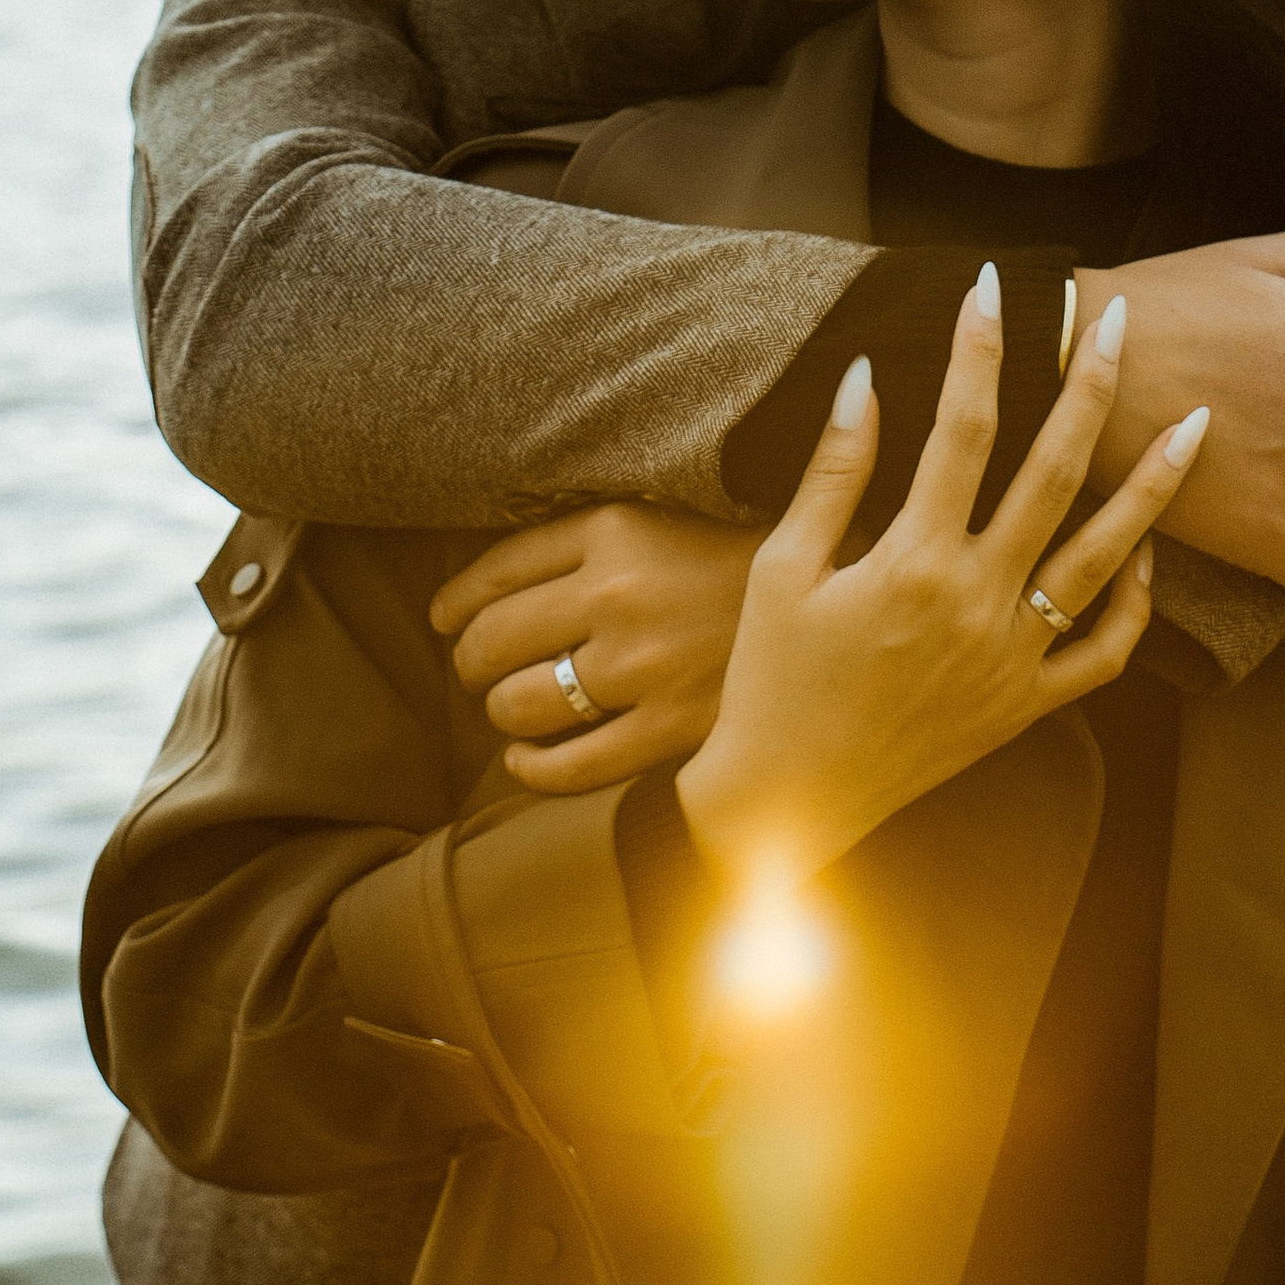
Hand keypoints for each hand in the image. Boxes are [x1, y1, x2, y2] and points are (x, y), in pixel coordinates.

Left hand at [430, 503, 763, 796]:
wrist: (839, 602)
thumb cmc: (739, 558)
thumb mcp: (660, 518)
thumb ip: (583, 540)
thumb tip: (488, 580)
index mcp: (615, 530)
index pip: (496, 570)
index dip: (455, 600)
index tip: (444, 617)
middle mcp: (618, 597)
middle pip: (493, 639)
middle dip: (468, 659)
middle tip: (474, 665)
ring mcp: (642, 668)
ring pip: (520, 704)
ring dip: (499, 709)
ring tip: (506, 704)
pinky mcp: (670, 729)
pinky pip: (568, 767)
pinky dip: (530, 767)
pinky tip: (523, 757)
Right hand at [676, 274, 1205, 885]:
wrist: (785, 802)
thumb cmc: (770, 678)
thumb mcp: (783, 566)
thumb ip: (833, 471)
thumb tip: (865, 375)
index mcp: (913, 561)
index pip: (962, 427)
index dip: (981, 348)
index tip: (996, 284)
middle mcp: (978, 604)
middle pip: (1056, 474)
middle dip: (1091, 388)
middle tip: (1119, 321)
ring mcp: (1012, 659)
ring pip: (1106, 559)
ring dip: (1155, 486)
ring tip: (1198, 426)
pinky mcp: (1025, 706)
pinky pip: (1103, 654)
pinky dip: (1135, 603)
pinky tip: (1147, 552)